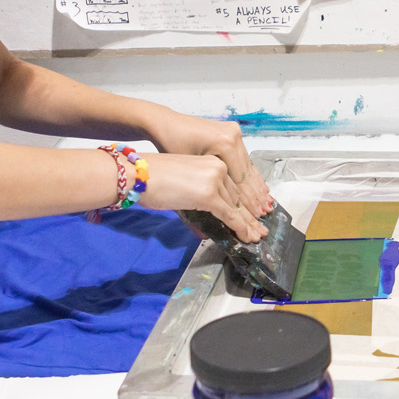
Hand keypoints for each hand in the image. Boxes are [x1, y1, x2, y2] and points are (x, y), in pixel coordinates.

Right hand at [140, 153, 266, 242]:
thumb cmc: (153, 178)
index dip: (244, 204)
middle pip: (237, 197)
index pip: (233, 187)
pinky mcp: (209, 194)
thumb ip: (200, 196)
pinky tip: (246, 237)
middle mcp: (218, 167)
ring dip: (247, 224)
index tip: (254, 216)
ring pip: (236, 206)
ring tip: (256, 237)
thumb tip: (212, 216)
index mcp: (213, 162)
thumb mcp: (184, 184)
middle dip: (249, 216)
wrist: (138, 174)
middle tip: (260, 230)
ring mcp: (215, 179)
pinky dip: (239, 227)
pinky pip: (229, 214)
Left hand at [152, 112, 271, 217]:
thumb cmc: (170, 146)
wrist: (164, 123)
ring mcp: (233, 133)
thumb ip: (212, 186)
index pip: (240, 179)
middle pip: (247, 172)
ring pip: (248, 166)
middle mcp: (233, 137)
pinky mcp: (231, 133)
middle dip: (255, 196)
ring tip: (266, 203)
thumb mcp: (192, 169)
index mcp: (225, 144)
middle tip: (264, 213)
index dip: (248, 200)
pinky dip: (248, 173)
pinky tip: (258, 186)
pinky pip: (242, 158)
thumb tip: (229, 207)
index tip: (255, 216)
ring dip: (256, 186)